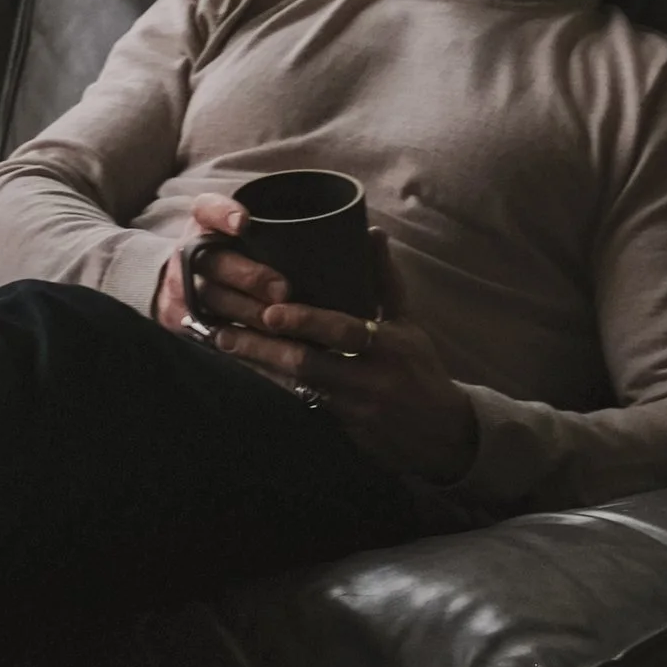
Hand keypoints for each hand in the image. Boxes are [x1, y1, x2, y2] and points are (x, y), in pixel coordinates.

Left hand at [164, 212, 476, 483]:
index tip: (272, 311)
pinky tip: (244, 375)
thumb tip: (372, 232)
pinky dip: (272, 391)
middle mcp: (371, 379)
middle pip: (308, 363)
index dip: (307, 322)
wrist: (442, 434)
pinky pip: (300, 409)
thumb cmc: (420, 370)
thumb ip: (385, 280)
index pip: (343, 332)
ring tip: (225, 346)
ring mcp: (354, 410)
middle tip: (224, 330)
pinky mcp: (343, 432)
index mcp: (389, 347)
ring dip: (258, 367)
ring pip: (296, 388)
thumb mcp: (408, 324)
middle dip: (263, 347)